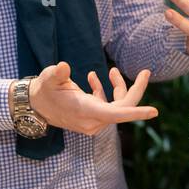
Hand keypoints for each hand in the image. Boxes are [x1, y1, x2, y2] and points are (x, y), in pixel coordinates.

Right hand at [27, 62, 157, 135]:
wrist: (33, 105)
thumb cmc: (42, 91)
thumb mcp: (48, 79)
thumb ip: (57, 74)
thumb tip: (64, 67)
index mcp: (86, 111)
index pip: (117, 113)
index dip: (136, 112)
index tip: (155, 111)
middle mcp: (92, 120)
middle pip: (123, 106)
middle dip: (134, 88)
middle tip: (146, 72)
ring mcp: (92, 121)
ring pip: (116, 105)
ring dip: (117, 87)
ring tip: (112, 70)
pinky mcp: (90, 118)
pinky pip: (106, 106)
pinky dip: (104, 92)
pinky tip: (93, 78)